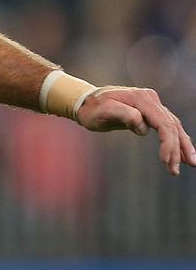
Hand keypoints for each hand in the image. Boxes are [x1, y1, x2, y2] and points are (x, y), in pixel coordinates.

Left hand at [76, 86, 195, 175]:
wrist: (85, 101)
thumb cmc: (92, 108)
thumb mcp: (102, 112)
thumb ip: (123, 115)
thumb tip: (142, 125)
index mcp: (141, 98)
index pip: (163, 122)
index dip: (168, 143)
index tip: (164, 161)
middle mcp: (150, 98)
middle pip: (171, 126)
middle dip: (175, 149)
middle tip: (173, 171)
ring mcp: (152, 104)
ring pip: (173, 126)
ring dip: (181, 146)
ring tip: (190, 164)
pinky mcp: (151, 111)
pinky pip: (168, 126)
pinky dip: (176, 140)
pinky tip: (183, 154)